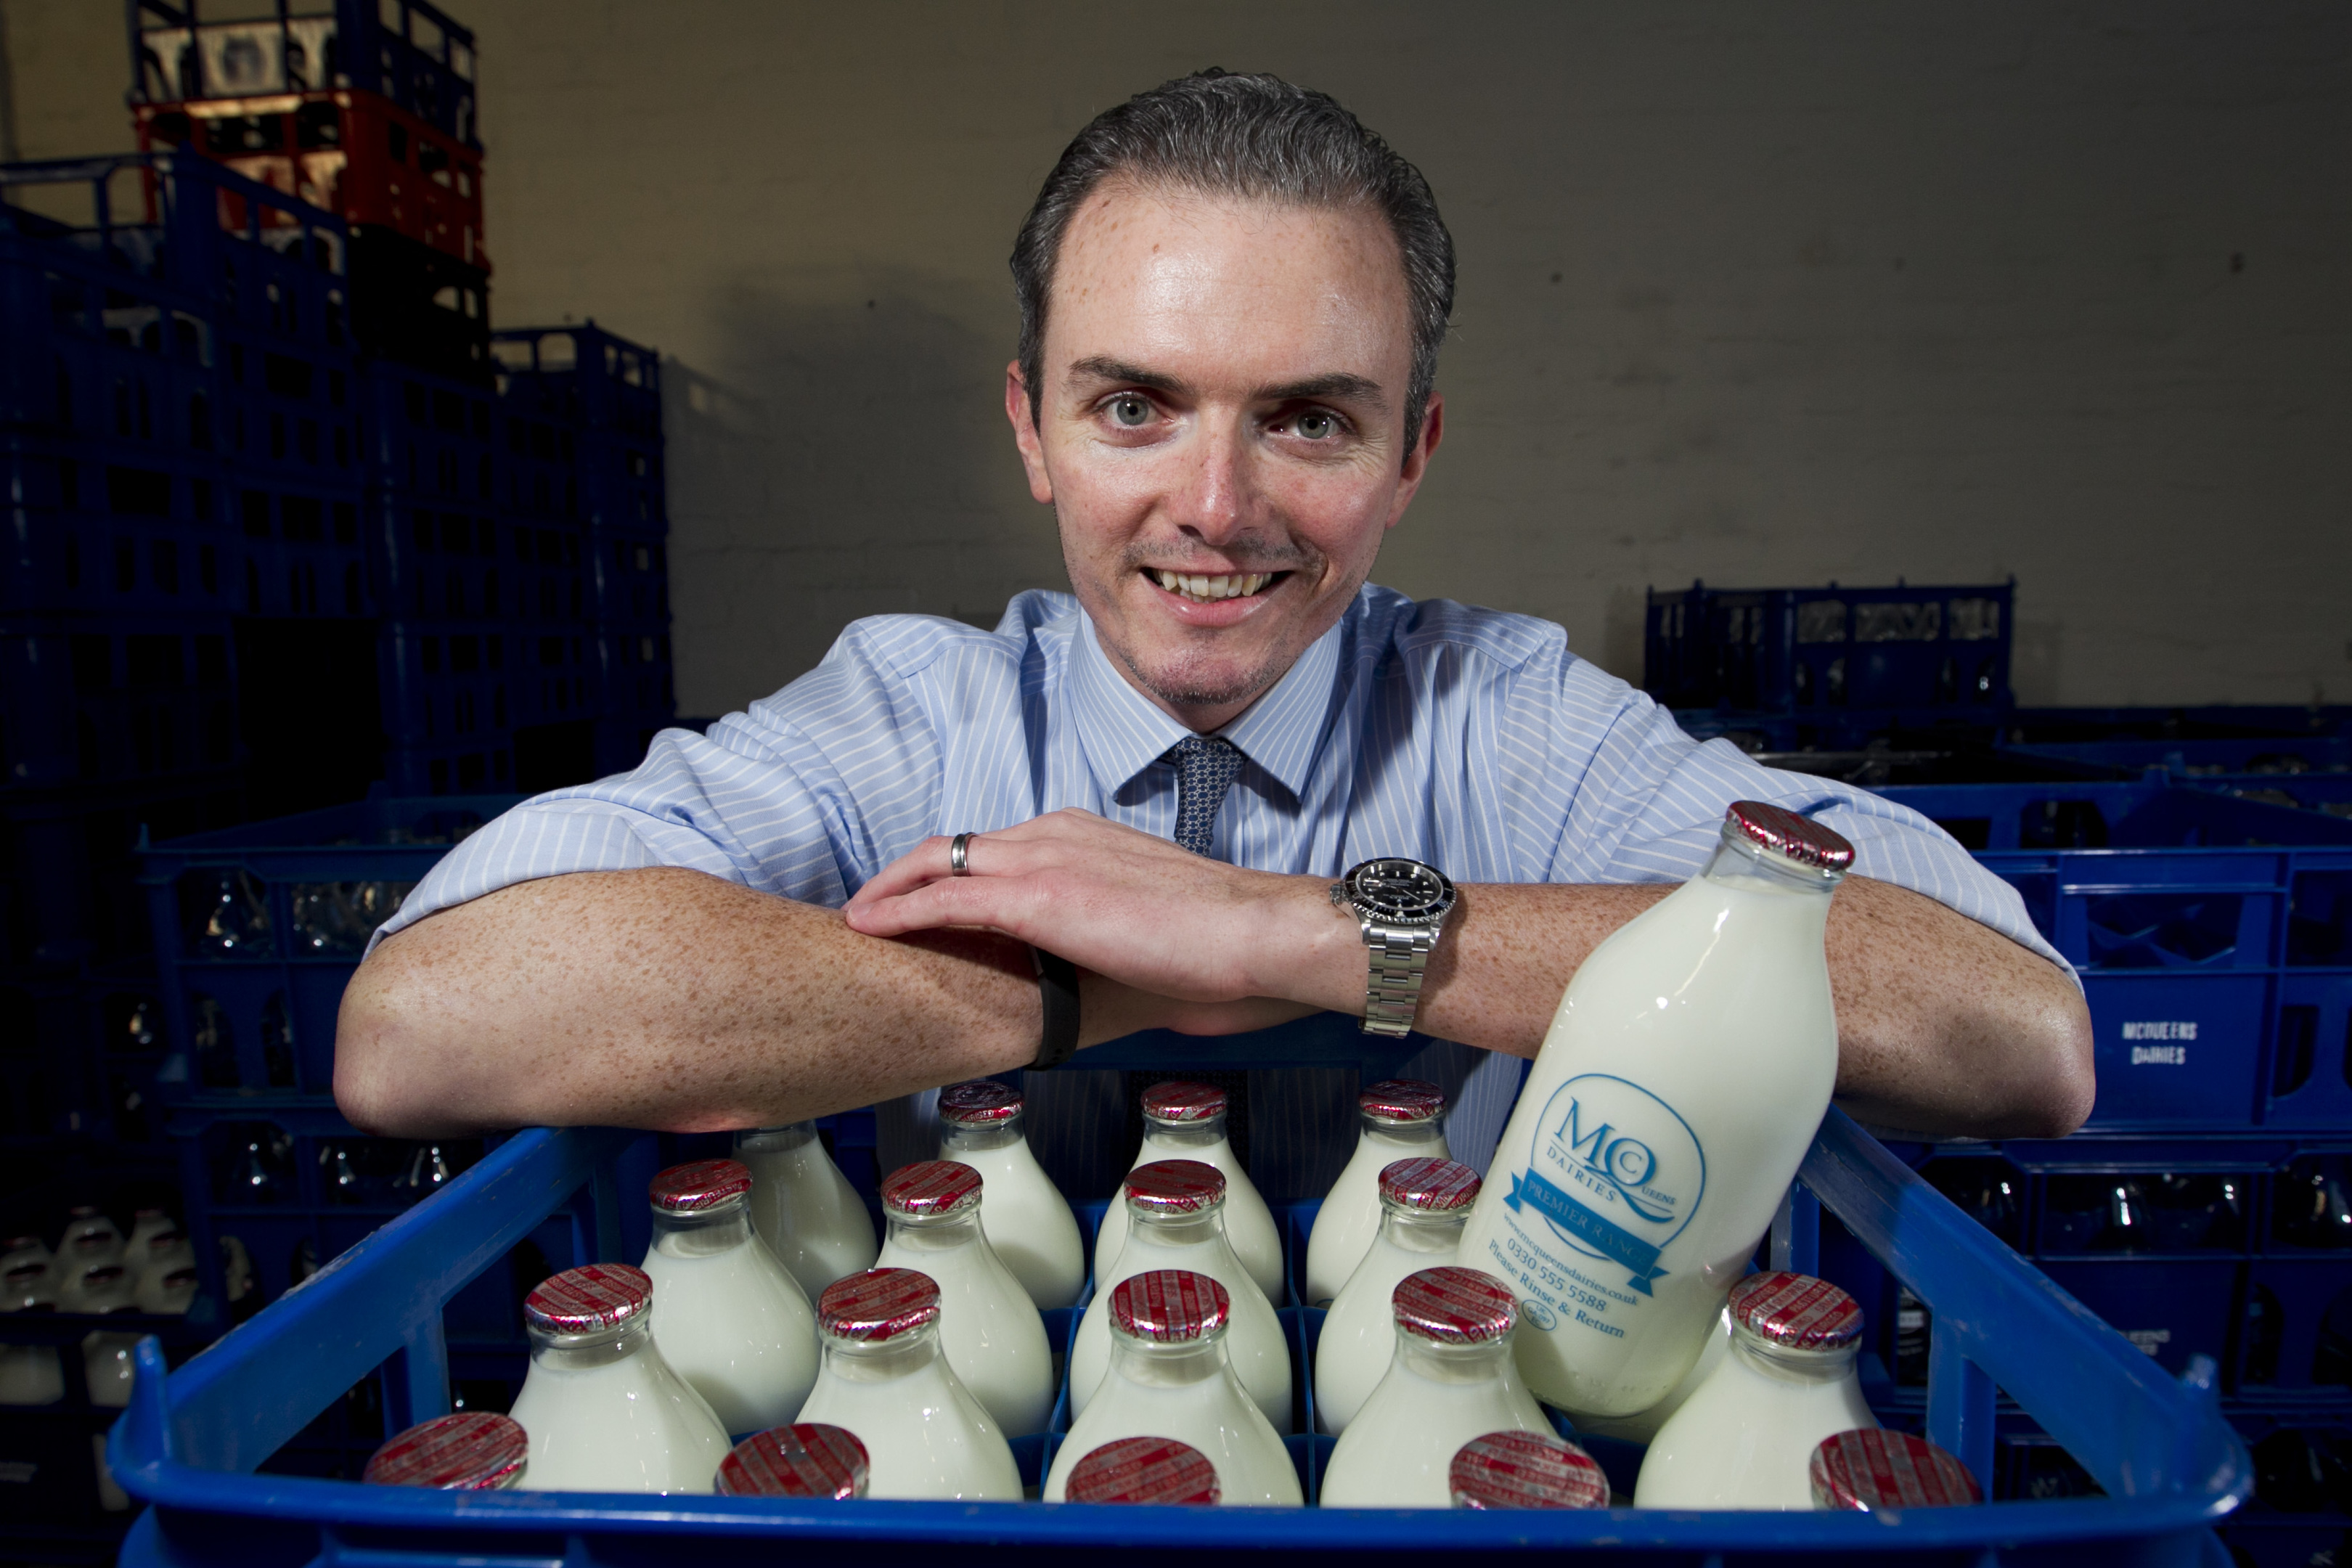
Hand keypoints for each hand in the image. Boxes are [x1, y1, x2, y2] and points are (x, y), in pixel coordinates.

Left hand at [842, 810, 1358, 1012]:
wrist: (1256, 934)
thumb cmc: (1220, 942)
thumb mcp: (1148, 919)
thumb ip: (1105, 924)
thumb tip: (1088, 965)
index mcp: (1084, 834)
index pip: (997, 845)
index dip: (950, 872)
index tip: (924, 899)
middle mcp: (1057, 832)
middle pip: (956, 846)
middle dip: (905, 876)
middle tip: (872, 907)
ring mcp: (1046, 860)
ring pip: (942, 862)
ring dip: (891, 890)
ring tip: (860, 917)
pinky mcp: (1040, 896)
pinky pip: (949, 898)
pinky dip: (900, 908)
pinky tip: (870, 925)